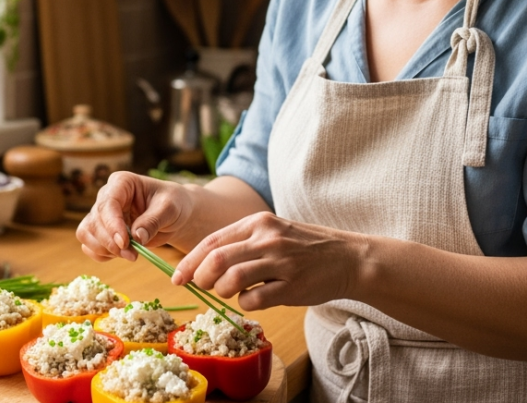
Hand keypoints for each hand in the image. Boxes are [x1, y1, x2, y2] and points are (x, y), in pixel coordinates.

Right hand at [76, 171, 195, 261]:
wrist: (175, 214)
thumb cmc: (173, 203)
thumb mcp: (169, 209)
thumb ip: (153, 221)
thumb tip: (136, 237)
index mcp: (122, 182)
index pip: (108, 203)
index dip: (112, 225)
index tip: (124, 243)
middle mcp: (107, 196)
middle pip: (95, 221)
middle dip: (111, 242)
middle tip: (133, 256)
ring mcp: (102, 214)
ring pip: (87, 233)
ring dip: (104, 249)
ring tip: (130, 255)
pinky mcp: (101, 231)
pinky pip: (89, 245)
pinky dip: (101, 254)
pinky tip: (120, 255)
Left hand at [171, 212, 358, 310]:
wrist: (348, 258)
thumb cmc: (305, 247)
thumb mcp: (273, 232)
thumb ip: (242, 243)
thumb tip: (203, 263)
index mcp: (258, 223)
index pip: (212, 241)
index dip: (189, 261)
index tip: (177, 277)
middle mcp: (267, 238)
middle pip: (216, 259)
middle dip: (200, 277)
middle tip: (201, 287)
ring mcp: (281, 262)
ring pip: (231, 279)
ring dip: (222, 292)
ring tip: (228, 294)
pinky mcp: (292, 286)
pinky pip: (255, 299)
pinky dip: (245, 304)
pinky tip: (252, 300)